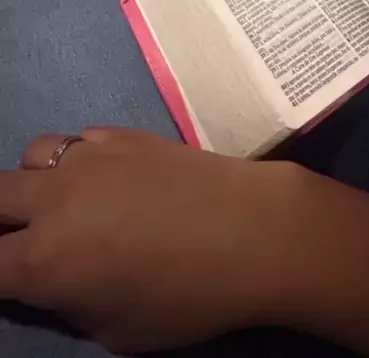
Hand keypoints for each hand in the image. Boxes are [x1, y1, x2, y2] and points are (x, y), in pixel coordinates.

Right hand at [0, 129, 292, 353]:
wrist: (250, 231)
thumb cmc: (187, 297)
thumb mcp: (116, 330)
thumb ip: (67, 303)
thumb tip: (50, 283)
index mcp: (45, 262)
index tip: (10, 277)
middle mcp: (53, 201)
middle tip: (21, 240)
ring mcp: (86, 158)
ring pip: (30, 156)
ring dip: (33, 184)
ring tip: (62, 203)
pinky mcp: (118, 134)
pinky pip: (76, 141)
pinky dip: (76, 162)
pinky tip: (106, 179)